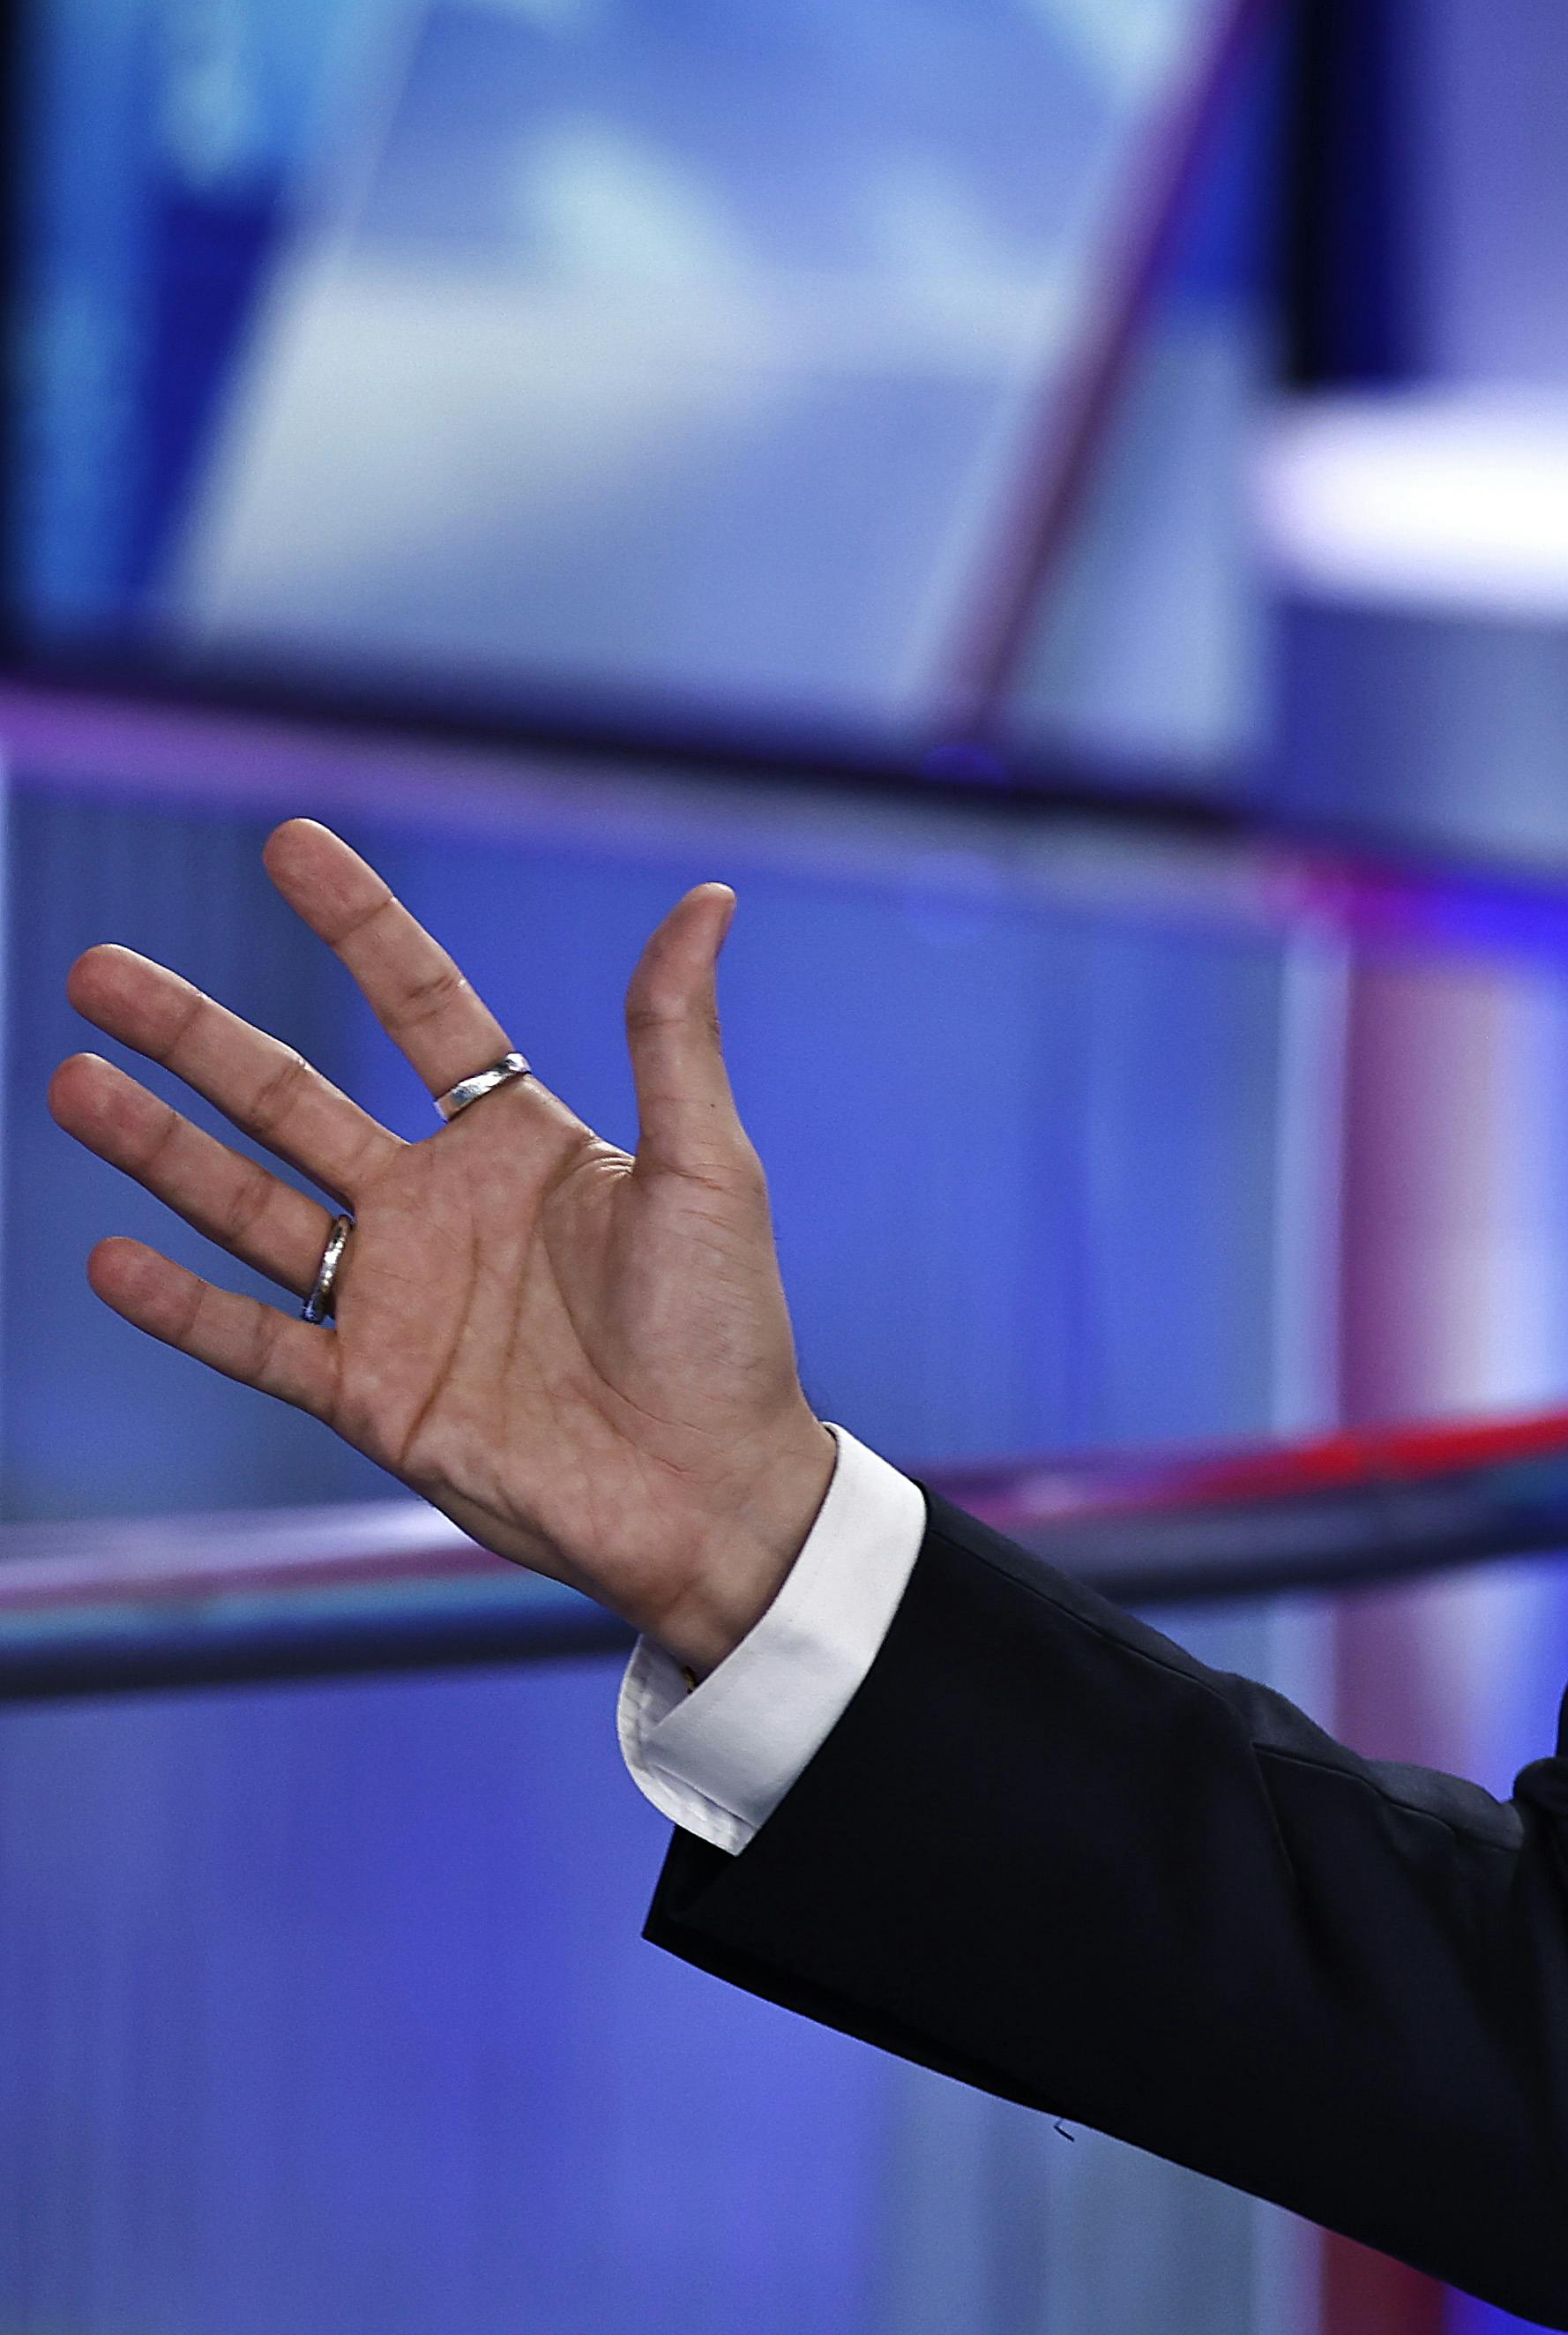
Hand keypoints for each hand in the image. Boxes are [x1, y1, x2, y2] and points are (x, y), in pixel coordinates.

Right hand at [47, 820, 834, 1673]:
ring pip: (247, 1206)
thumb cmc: (728, 1331)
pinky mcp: (367, 1393)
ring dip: (159, 1148)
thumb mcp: (708, 1170)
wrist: (712, 1493)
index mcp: (520, 1143)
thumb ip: (674, 1039)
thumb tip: (708, 897)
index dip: (358, 927)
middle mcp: (439, 1208)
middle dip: (195, 1037)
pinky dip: (182, 1306)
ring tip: (72, 1081)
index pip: (422, 1009)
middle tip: (98, 972)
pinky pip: (254, 1341)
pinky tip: (108, 1258)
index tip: (289, 841)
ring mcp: (392, 1298)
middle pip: (290, 1100)